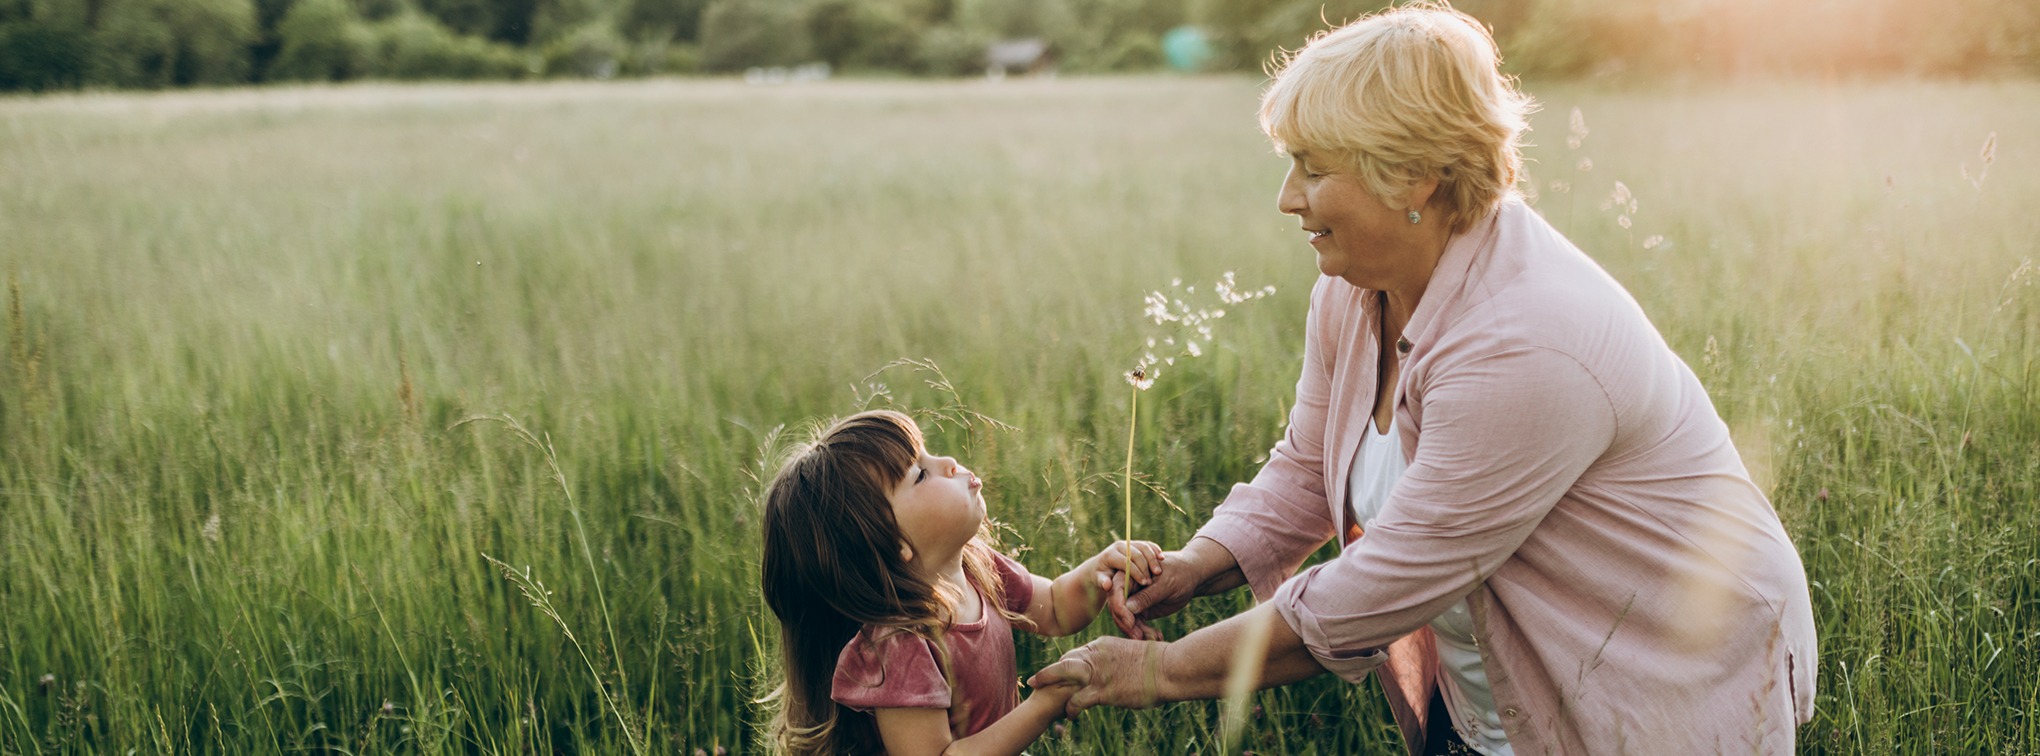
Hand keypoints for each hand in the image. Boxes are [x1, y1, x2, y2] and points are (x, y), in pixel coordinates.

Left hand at [1027, 637, 1167, 717]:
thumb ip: (1119, 657)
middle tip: (1037, 680)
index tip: (1060, 674)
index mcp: (1103, 644)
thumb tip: (1118, 666)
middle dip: (1050, 672)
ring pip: (1063, 674)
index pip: (1077, 653)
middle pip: (1065, 661)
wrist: (1167, 668)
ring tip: (1037, 688)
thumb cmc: (1158, 663)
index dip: (1066, 664)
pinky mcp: (1102, 690)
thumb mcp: (1133, 652)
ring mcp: (1098, 672)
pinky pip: (1077, 700)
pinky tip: (1069, 715)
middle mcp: (1096, 654)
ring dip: (1048, 681)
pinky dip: (1069, 708)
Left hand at [1093, 540, 1161, 591]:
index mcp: (1110, 554)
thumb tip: (1107, 586)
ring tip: (1158, 572)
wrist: (1102, 565)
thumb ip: (1103, 582)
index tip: (1144, 583)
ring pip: (1143, 547)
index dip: (1136, 572)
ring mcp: (1128, 543)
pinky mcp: (1135, 544)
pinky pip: (1147, 544)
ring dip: (1152, 558)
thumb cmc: (1101, 576)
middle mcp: (1119, 546)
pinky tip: (1162, 558)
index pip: (1125, 562)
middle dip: (1145, 567)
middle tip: (1152, 580)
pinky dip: (1155, 550)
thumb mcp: (1100, 580)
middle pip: (1136, 554)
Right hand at [1106, 546, 1209, 638]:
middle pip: (1118, 608)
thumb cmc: (1179, 573)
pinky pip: (1137, 625)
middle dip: (1127, 625)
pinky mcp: (1141, 611)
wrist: (1191, 577)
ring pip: (1126, 619)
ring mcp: (1133, 600)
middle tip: (1139, 637)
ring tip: (1154, 638)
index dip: (1120, 608)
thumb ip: (1147, 595)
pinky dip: (1144, 633)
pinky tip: (1157, 636)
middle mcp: (1128, 587)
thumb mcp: (1165, 584)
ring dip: (1136, 632)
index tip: (1131, 623)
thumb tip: (1128, 608)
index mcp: (1130, 574)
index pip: (1116, 591)